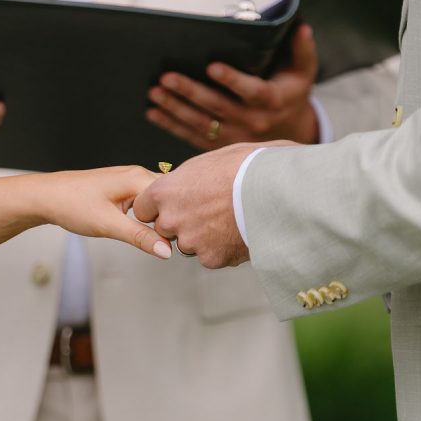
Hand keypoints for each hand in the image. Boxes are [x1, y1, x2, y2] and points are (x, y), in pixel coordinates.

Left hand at [33, 165, 172, 259]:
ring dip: (161, 217)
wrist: (45, 197)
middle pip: (169, 197)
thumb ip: (141, 237)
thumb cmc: (71, 204)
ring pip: (158, 201)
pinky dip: (150, 215)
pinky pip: (146, 201)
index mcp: (138, 178)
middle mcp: (137, 175)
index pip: (174, 197)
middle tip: (176, 240)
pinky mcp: (122, 189)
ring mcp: (130, 180)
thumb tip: (167, 250)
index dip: (178, 218)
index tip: (180, 239)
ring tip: (163, 236)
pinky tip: (147, 228)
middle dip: (172, 217)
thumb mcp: (108, 225)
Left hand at [134, 143, 259, 268]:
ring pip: (189, 245)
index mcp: (164, 191)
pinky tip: (239, 232)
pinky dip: (223, 249)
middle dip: (181, 223)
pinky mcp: (212, 258)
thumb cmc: (246, 166)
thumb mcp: (207, 162)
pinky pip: (211, 257)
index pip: (143, 209)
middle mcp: (172, 218)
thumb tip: (183, 183)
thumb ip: (185, 179)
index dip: (159, 208)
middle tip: (208, 211)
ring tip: (229, 219)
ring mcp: (191, 241)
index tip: (174, 205)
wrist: (277, 188)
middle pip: (165, 229)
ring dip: (202, 237)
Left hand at [146, 24, 318, 149]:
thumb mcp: (303, 71)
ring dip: (175, 109)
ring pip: (202, 124)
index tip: (212, 66)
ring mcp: (235, 137)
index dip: (232, 80)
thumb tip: (301, 25)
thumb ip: (302, 49)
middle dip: (191, 92)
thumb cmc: (291, 92)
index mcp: (272, 101)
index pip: (252, 91)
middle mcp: (253, 122)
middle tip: (166, 77)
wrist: (291, 132)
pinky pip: (193, 137)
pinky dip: (171, 125)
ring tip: (154, 93)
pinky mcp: (221, 147)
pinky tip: (153, 113)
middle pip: (218, 107)